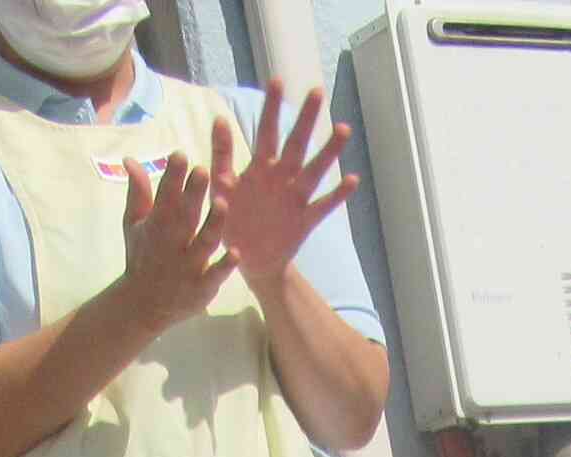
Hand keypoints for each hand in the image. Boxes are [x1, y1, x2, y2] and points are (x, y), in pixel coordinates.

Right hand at [116, 151, 233, 330]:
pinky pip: (215, 275)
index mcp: (157, 225)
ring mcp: (188, 265)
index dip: (172, 176)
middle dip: (192, 194)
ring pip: (203, 242)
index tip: (180, 155)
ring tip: (222, 204)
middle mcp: (173, 243)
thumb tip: (130, 158)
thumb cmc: (142, 257)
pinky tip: (236, 253)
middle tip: (202, 171)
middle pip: (185, 216)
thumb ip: (138, 192)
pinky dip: (224, 266)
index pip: (165, 196)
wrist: (143, 304)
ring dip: (212, 224)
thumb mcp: (134, 224)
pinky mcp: (202, 286)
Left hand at [211, 80, 355, 290]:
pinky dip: (338, 194)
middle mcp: (281, 178)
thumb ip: (221, 155)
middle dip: (306, 119)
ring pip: (314, 170)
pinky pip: (323, 205)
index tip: (277, 81)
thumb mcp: (221, 186)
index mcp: (259, 168)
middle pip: (296, 144)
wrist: (248, 261)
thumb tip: (218, 119)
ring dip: (328, 151)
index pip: (266, 132)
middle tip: (317, 92)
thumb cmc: (233, 221)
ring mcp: (295, 198)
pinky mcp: (305, 220)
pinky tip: (352, 179)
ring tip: (343, 129)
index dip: (271, 108)